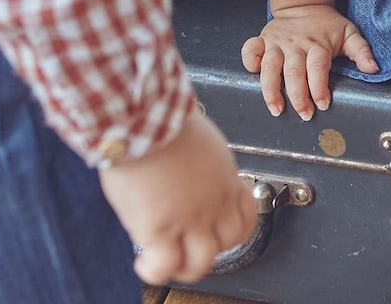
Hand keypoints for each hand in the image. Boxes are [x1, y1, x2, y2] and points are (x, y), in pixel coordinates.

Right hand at [98, 110, 256, 285]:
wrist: (145, 118)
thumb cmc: (165, 118)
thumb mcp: (199, 139)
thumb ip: (201, 163)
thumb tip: (191, 171)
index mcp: (224, 177)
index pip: (245, 214)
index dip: (234, 224)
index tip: (221, 220)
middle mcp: (212, 201)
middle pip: (229, 242)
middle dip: (213, 246)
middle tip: (192, 242)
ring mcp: (188, 218)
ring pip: (201, 263)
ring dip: (185, 266)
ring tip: (169, 258)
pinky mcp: (160, 228)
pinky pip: (165, 266)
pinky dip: (154, 271)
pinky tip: (145, 262)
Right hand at [241, 0, 377, 118]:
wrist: (304, 2)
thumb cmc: (327, 25)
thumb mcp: (349, 33)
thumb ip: (361, 51)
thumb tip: (373, 69)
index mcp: (317, 44)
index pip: (318, 67)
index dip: (319, 87)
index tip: (322, 104)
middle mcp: (296, 44)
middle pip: (294, 71)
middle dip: (297, 95)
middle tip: (303, 114)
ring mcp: (277, 42)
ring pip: (270, 66)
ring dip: (271, 89)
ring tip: (276, 108)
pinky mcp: (263, 39)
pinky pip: (251, 49)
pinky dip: (249, 61)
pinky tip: (253, 75)